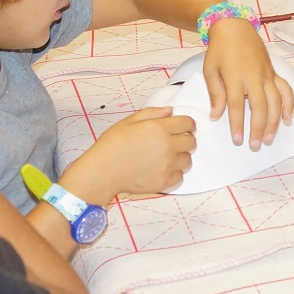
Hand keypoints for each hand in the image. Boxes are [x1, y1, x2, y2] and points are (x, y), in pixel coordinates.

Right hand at [73, 106, 196, 197]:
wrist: (102, 171)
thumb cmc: (111, 146)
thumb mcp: (128, 121)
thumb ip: (152, 113)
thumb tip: (169, 111)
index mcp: (159, 129)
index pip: (188, 123)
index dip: (187, 124)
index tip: (183, 127)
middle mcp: (167, 147)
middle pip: (192, 142)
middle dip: (185, 139)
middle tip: (174, 141)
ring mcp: (166, 166)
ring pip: (187, 160)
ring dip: (180, 157)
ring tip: (166, 156)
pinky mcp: (163, 182)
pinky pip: (179, 177)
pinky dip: (174, 173)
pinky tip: (162, 169)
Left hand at [203, 18, 293, 148]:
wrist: (234, 27)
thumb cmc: (219, 49)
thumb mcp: (210, 71)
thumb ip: (215, 94)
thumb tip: (216, 116)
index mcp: (235, 76)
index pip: (237, 106)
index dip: (238, 124)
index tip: (238, 139)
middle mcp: (254, 76)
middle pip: (260, 107)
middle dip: (258, 128)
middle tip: (255, 145)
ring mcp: (267, 74)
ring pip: (275, 101)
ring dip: (274, 121)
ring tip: (269, 138)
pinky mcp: (274, 72)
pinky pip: (286, 89)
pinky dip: (289, 104)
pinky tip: (287, 118)